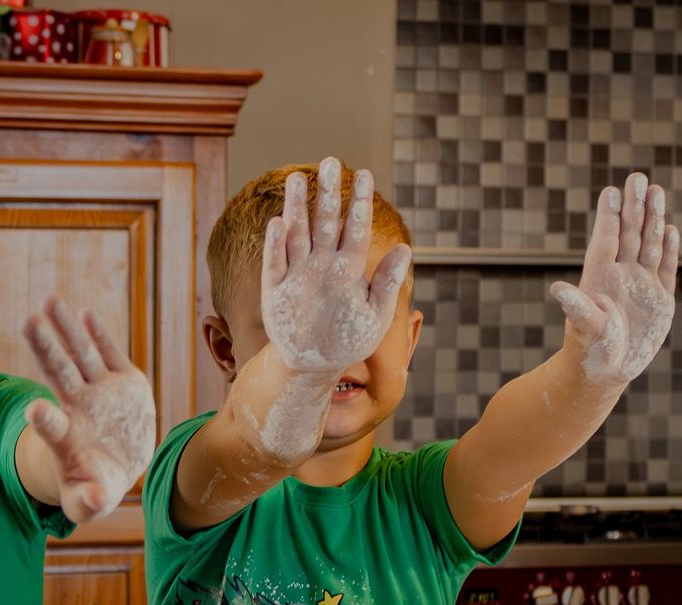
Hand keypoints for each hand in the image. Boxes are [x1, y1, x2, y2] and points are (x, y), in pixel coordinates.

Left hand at [22, 298, 155, 523]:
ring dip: (65, 329)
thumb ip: (89, 501)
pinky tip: (84, 314)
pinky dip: (98, 335)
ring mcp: (101, 392)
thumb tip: (94, 500)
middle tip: (28, 322)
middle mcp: (79, 408)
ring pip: (80, 355)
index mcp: (67, 438)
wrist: (118, 466)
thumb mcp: (90, 501)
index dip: (44, 420)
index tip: (36, 410)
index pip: (53, 427)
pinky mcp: (124, 382)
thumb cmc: (95, 486)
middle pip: (59, 374)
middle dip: (45, 349)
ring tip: (50, 301)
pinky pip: (109, 354)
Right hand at [260, 157, 412, 374]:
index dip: (359, 202)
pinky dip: (276, 244)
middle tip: (330, 162)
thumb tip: (406, 250)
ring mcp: (297, 274)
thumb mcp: (375, 317)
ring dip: (296, 207)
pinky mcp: (275, 289)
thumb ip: (386, 284)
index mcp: (349, 268)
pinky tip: (278, 223)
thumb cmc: (347, 340)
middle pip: (325, 222)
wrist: (312, 365)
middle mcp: (322, 264)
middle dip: (327, 193)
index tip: (364, 175)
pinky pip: (274, 263)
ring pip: (297, 233)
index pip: (356, 229)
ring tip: (297, 178)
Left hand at [551, 173, 678, 386]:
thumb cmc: (589, 349)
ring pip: (649, 244)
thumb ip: (577, 307)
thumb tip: (558, 290)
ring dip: (653, 219)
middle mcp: (620, 275)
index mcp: (599, 278)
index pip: (605, 240)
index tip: (612, 190)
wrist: (606, 371)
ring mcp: (641, 284)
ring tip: (655, 191)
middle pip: (629, 234)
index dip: (609, 216)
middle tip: (638, 178)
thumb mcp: (585, 328)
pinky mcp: (660, 298)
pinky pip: (666, 267)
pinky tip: (669, 228)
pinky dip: (669, 249)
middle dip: (634, 207)